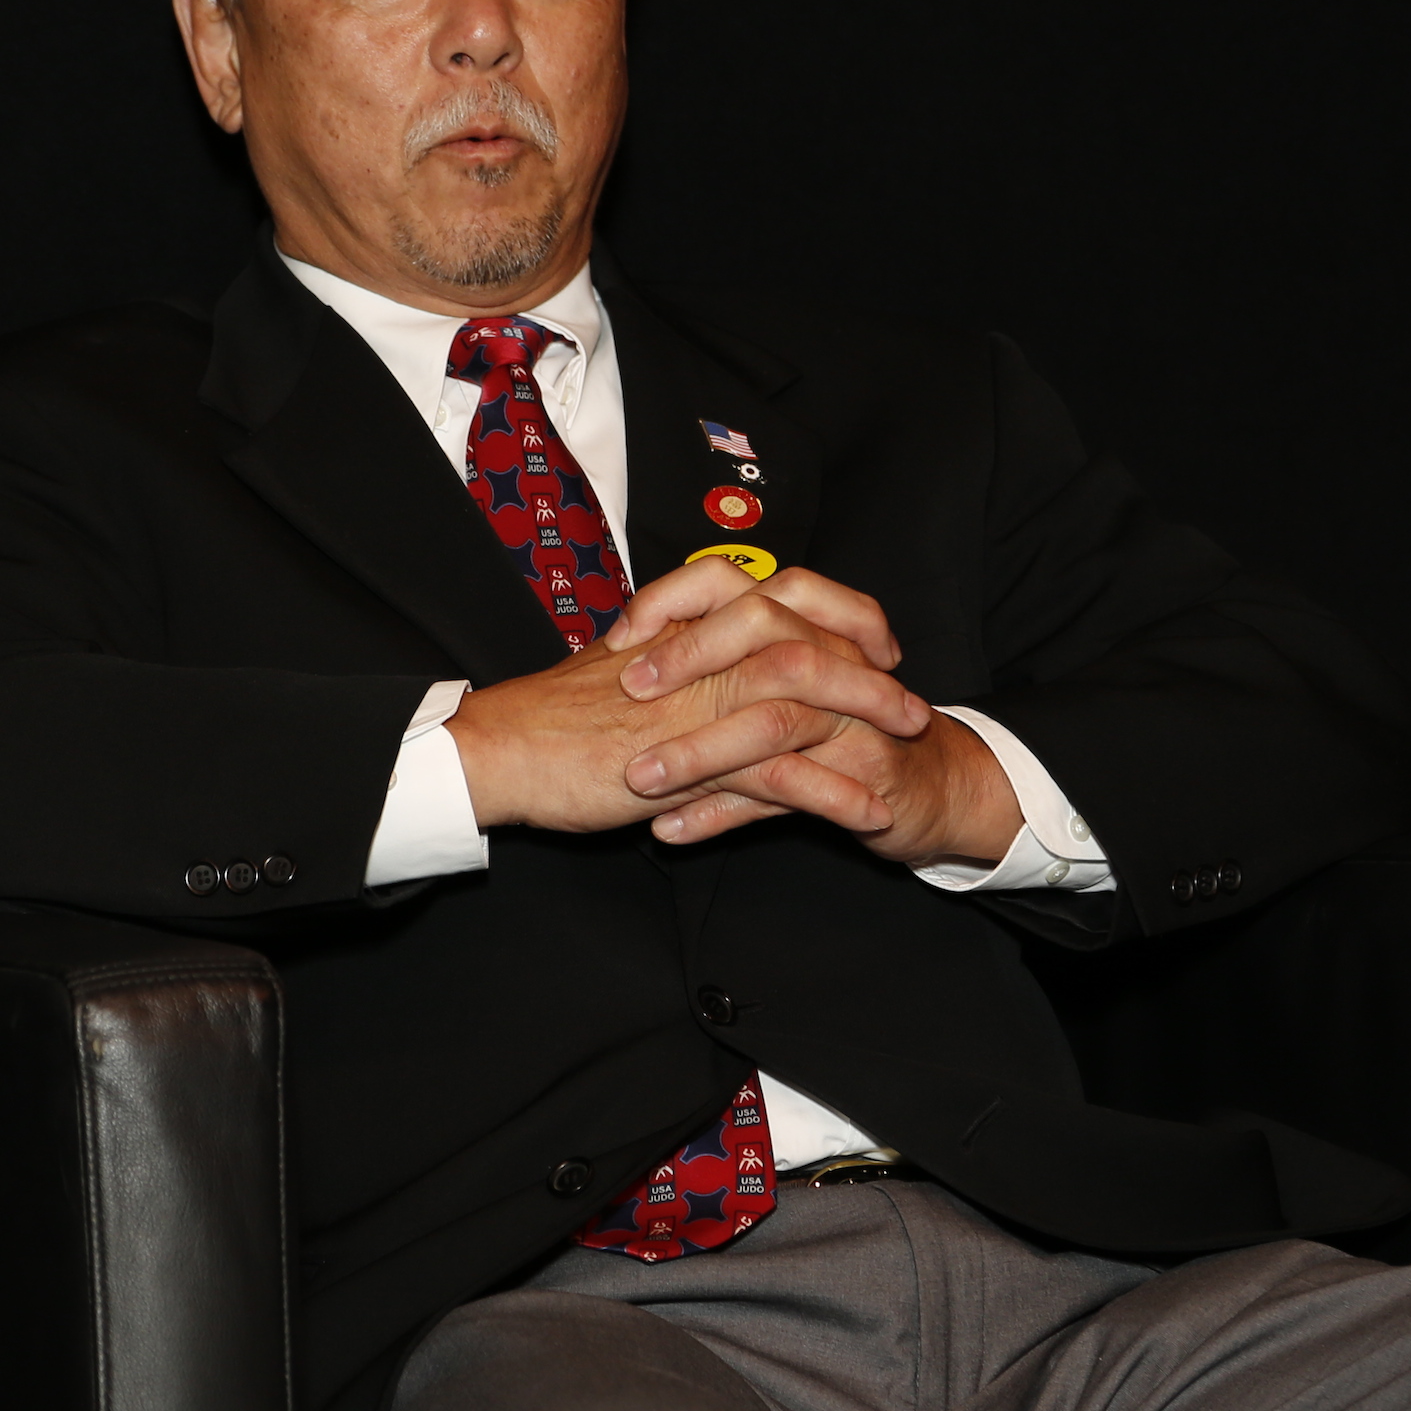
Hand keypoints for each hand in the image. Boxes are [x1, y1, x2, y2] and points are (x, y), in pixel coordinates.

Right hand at [446, 564, 930, 840]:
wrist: (500, 750)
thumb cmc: (547, 718)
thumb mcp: (620, 671)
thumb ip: (668, 660)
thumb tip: (694, 660)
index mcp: (686, 624)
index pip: (783, 596)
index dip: (840, 614)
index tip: (875, 641)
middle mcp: (700, 653)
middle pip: (810, 638)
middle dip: (870, 668)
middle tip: (910, 699)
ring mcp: (699, 701)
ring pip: (807, 698)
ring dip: (867, 724)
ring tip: (909, 750)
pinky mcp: (692, 758)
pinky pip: (781, 774)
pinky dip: (834, 794)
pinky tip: (867, 813)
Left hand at [600, 559, 1023, 866]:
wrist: (930, 788)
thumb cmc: (841, 733)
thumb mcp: (778, 688)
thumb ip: (719, 669)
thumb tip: (626, 660)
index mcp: (803, 625)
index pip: (740, 582)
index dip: (679, 598)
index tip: (622, 633)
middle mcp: (831, 658)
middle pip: (764, 632)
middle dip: (690, 658)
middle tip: (629, 686)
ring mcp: (850, 717)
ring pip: (772, 721)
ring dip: (700, 752)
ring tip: (640, 778)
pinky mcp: (862, 777)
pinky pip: (787, 795)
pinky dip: (723, 815)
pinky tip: (673, 831)